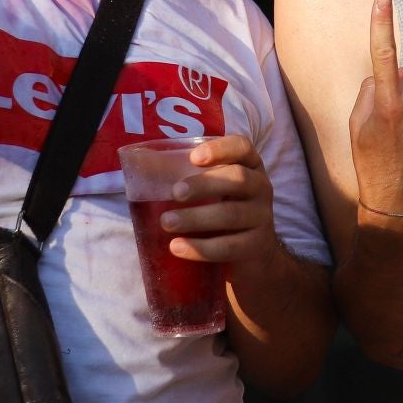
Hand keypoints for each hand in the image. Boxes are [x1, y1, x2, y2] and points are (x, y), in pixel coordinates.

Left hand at [160, 134, 281, 266]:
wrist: (252, 254)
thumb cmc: (223, 212)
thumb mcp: (214, 191)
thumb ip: (188, 176)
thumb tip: (140, 164)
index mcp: (249, 166)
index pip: (242, 147)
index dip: (220, 149)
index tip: (194, 158)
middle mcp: (261, 188)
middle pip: (238, 178)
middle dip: (204, 184)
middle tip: (175, 193)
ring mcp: (262, 217)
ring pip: (232, 214)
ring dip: (196, 218)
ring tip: (167, 222)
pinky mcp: (257, 246)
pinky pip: (229, 246)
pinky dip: (201, 248)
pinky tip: (177, 247)